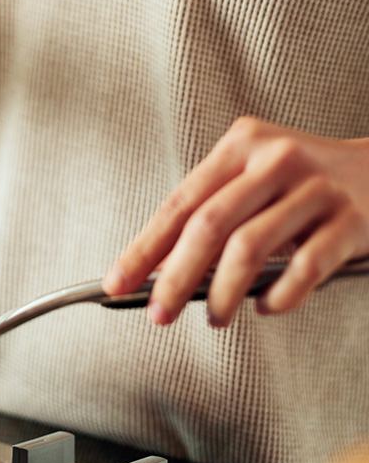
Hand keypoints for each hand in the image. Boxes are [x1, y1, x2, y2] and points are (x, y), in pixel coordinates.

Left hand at [103, 116, 368, 326]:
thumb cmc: (307, 183)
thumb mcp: (255, 178)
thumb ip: (212, 214)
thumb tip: (159, 270)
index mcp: (241, 145)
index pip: (180, 203)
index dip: (145, 247)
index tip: (118, 281)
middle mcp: (277, 159)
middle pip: (208, 225)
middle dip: (175, 277)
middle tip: (158, 312)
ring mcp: (318, 188)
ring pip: (250, 248)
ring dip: (223, 293)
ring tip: (215, 317)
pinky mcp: (353, 220)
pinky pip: (305, 268)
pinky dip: (278, 297)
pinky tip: (266, 306)